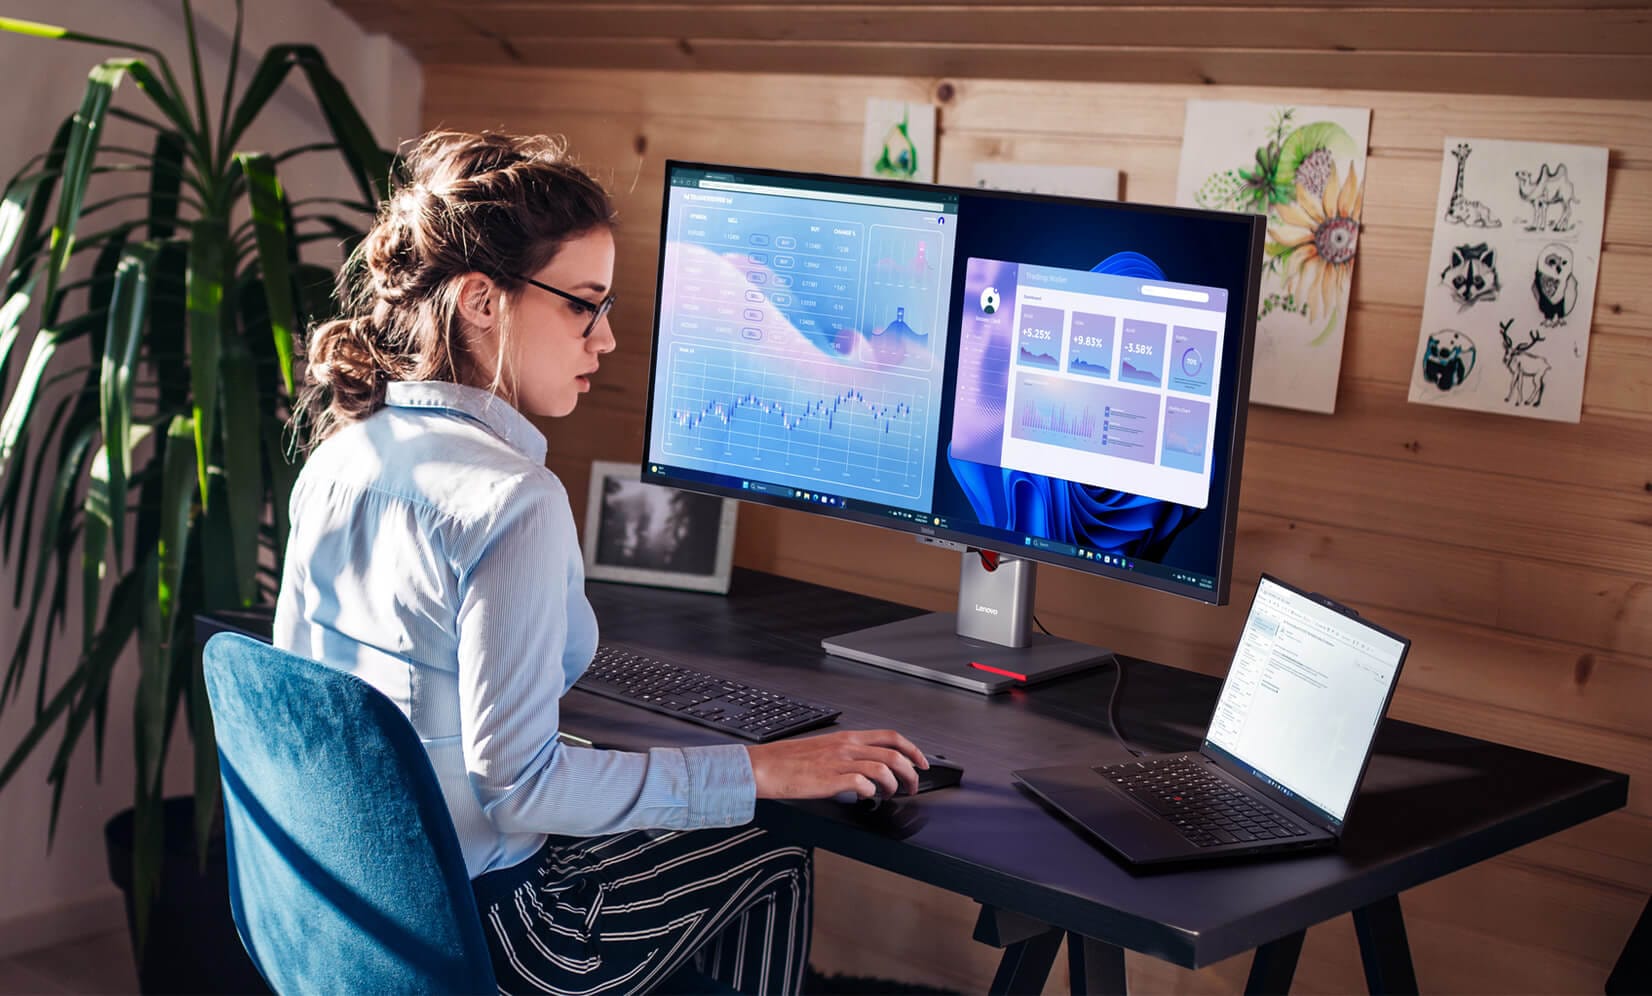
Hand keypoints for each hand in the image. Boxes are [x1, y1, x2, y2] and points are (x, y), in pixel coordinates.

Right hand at [747, 729, 926, 800]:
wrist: (764, 766)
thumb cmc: (788, 760)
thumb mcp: (823, 749)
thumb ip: (846, 753)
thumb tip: (867, 765)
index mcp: (847, 737)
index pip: (891, 737)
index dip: (912, 749)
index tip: (921, 763)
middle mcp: (847, 747)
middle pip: (894, 754)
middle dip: (911, 772)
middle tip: (912, 786)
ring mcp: (840, 762)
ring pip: (884, 769)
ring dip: (895, 785)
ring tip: (892, 795)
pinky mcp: (831, 779)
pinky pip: (863, 783)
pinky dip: (872, 792)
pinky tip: (867, 797)